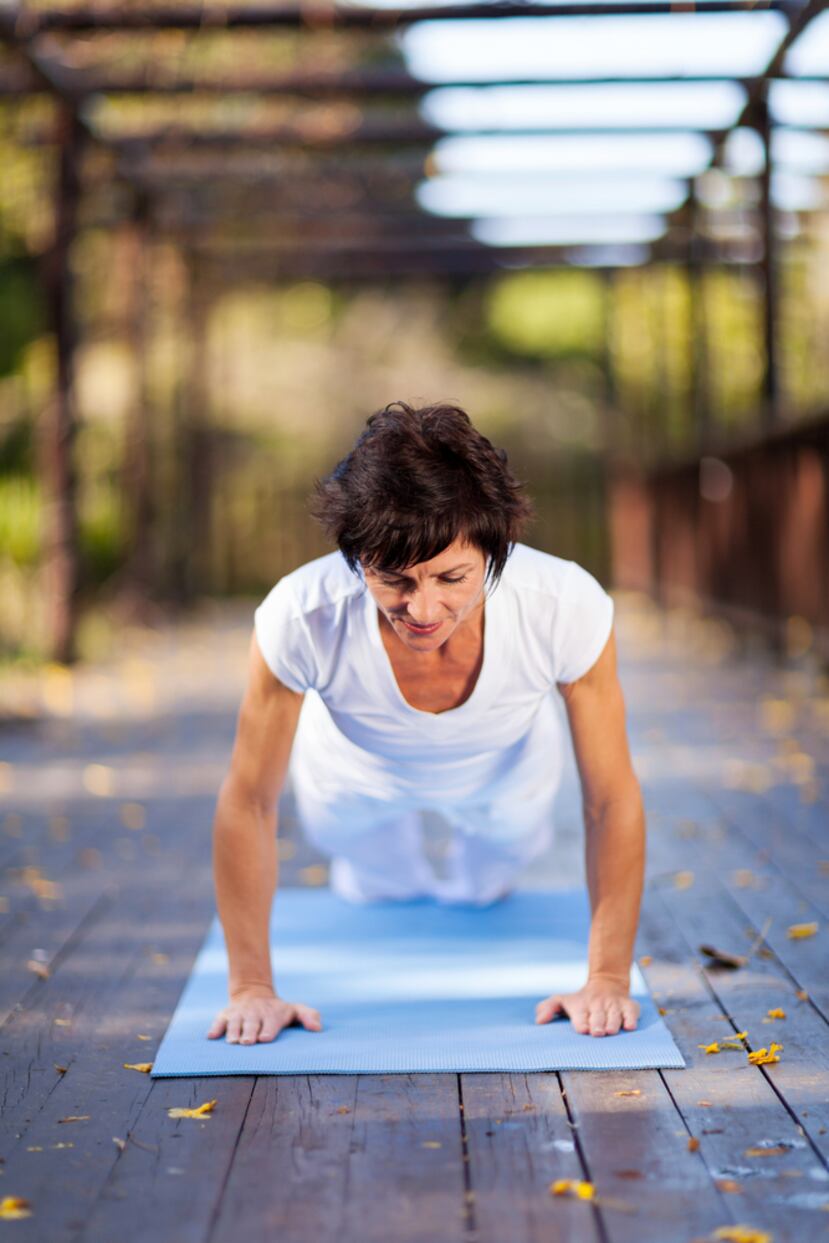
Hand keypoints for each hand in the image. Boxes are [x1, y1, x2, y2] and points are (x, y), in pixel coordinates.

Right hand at [206, 985, 322, 1043]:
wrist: (254, 994)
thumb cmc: (277, 1010)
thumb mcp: (295, 1010)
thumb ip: (308, 1016)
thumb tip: (318, 1028)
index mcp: (272, 1014)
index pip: (270, 1022)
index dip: (268, 1030)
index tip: (265, 1038)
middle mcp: (254, 1013)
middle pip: (251, 1024)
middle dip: (250, 1032)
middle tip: (248, 1042)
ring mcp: (239, 1014)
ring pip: (234, 1023)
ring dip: (233, 1031)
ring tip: (233, 1040)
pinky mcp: (225, 1015)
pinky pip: (218, 1021)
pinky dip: (215, 1028)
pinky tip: (212, 1036)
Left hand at [535, 976, 639, 1036]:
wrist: (606, 983)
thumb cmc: (580, 1001)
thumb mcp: (562, 1001)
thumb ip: (547, 1008)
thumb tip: (538, 1021)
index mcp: (580, 1006)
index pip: (580, 1015)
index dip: (582, 1022)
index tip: (582, 1029)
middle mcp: (597, 1005)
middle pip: (598, 1016)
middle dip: (597, 1024)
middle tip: (597, 1032)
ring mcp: (614, 1005)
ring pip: (614, 1015)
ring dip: (613, 1023)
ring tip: (611, 1031)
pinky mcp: (629, 1006)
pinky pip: (632, 1012)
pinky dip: (631, 1019)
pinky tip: (629, 1026)